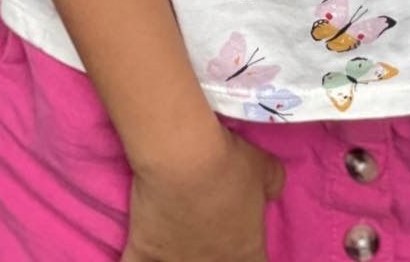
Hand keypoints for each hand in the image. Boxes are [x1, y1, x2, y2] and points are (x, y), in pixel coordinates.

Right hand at [121, 126, 283, 261]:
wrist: (184, 159)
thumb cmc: (229, 164)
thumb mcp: (266, 167)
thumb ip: (273, 184)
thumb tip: (273, 192)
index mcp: (243, 252)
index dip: (250, 258)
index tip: (242, 248)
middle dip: (214, 259)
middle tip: (208, 243)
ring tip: (180, 249)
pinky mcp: (143, 253)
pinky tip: (136, 258)